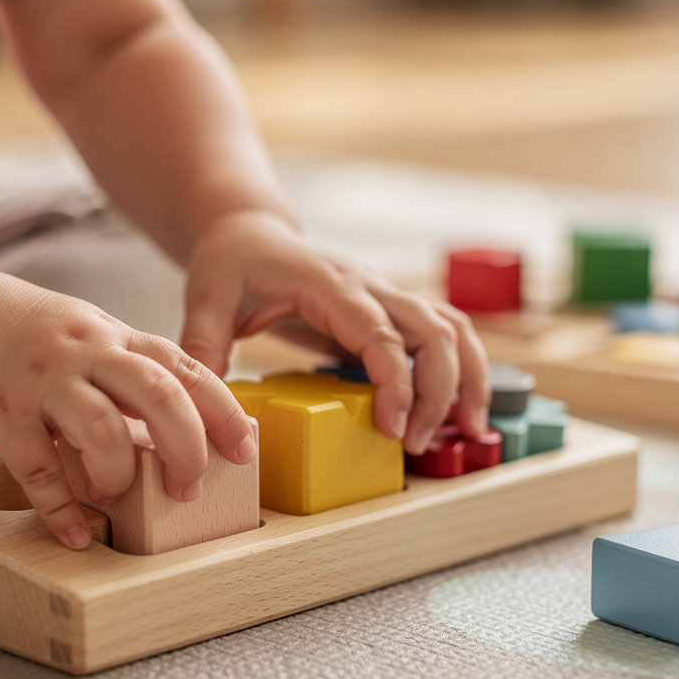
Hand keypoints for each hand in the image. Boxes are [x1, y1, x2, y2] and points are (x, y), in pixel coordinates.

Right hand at [0, 270, 255, 548]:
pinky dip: (62, 509)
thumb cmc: (27, 330)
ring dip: (120, 475)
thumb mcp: (89, 332)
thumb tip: (178, 426)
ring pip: (101, 430)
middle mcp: (86, 354)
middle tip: (189, 489)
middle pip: (158, 396)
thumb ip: (130, 370)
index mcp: (114, 337)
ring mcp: (43, 383)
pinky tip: (77, 532)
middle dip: (186, 449)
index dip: (223, 413)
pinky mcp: (1, 413)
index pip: (186, 370)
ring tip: (118, 497)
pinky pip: (37, 469)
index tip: (246, 451)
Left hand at [180, 211, 489, 454]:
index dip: (394, 381)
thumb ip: (206, 348)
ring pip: (451, 328)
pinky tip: (461, 407)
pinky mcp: (390, 311)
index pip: (379, 332)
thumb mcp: (206, 302)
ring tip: (472, 429)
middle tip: (418, 443)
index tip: (392, 428)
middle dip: (440, 390)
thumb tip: (212, 410)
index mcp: (329, 284)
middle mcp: (369, 286)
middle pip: (433, 331)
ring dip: (470, 377)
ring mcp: (385, 295)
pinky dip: (464, 367)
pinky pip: (443, 332)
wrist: (249, 234)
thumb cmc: (231, 264)